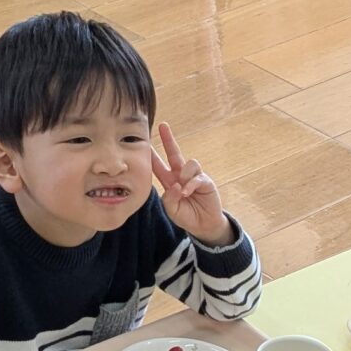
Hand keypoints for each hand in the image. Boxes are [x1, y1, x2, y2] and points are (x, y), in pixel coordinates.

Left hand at [149, 123, 229, 243]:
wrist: (203, 225)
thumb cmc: (186, 216)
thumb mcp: (172, 210)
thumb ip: (169, 199)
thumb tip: (175, 185)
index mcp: (169, 181)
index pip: (158, 165)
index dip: (152, 154)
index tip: (144, 143)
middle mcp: (181, 175)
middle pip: (174, 153)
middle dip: (168, 139)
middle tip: (163, 126)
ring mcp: (194, 177)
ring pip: (189, 163)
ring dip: (184, 176)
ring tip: (183, 191)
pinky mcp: (205, 181)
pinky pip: (197, 176)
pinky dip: (191, 184)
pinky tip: (188, 193)